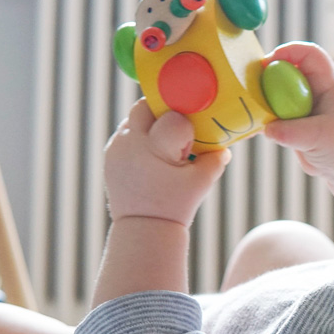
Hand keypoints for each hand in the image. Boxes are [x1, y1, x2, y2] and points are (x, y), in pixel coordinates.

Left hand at [104, 99, 231, 225]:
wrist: (144, 228)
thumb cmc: (176, 205)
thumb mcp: (203, 182)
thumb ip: (216, 158)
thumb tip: (224, 145)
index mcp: (155, 148)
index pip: (173, 117)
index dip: (185, 126)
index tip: (188, 143)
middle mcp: (131, 143)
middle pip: (146, 106)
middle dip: (163, 112)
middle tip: (177, 129)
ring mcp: (117, 148)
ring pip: (134, 117)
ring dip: (150, 124)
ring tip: (163, 145)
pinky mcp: (110, 155)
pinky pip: (125, 133)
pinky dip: (139, 137)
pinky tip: (150, 155)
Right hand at [263, 42, 333, 186]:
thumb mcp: (322, 138)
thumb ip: (293, 133)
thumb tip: (266, 128)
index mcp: (329, 84)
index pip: (310, 55)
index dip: (289, 52)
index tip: (268, 63)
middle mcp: (314, 91)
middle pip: (286, 71)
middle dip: (267, 77)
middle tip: (252, 92)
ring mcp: (302, 107)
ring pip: (275, 95)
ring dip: (263, 102)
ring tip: (256, 116)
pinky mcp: (293, 124)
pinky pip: (273, 116)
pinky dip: (264, 120)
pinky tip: (257, 130)